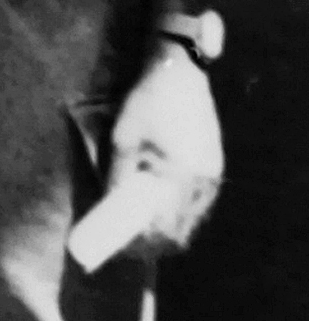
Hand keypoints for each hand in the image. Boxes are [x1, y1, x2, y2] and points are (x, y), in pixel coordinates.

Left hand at [86, 42, 226, 273]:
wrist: (177, 72)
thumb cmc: (146, 103)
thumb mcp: (122, 140)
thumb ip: (117, 178)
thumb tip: (107, 209)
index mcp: (185, 177)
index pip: (167, 228)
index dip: (144, 243)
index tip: (120, 248)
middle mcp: (205, 181)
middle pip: (183, 227)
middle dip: (155, 240)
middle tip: (125, 243)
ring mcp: (213, 173)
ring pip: (192, 215)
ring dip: (167, 226)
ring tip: (136, 228)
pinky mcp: (213, 164)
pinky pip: (197, 200)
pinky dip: (177, 209)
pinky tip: (156, 208)